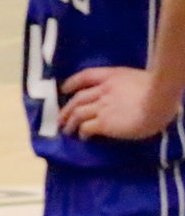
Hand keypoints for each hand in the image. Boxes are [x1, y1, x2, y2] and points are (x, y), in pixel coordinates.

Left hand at [59, 66, 180, 139]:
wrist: (156, 100)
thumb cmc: (154, 90)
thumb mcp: (135, 78)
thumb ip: (124, 85)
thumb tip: (125, 94)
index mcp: (110, 76)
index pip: (85, 76)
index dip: (72, 82)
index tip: (64, 89)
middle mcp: (101, 91)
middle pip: (77, 98)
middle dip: (67, 108)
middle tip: (60, 117)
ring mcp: (101, 107)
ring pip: (77, 113)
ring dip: (70, 122)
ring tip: (66, 130)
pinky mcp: (104, 123)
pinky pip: (87, 127)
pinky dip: (82, 133)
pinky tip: (82, 138)